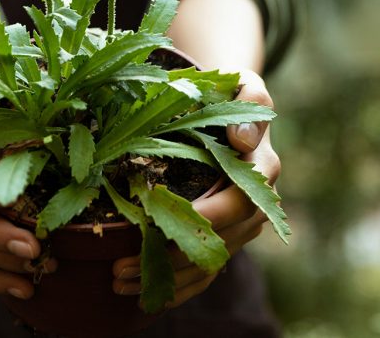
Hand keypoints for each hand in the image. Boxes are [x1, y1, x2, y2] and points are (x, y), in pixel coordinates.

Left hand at [111, 70, 280, 307]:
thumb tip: (243, 139)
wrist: (231, 108)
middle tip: (120, 263)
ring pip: (209, 265)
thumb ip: (252, 99)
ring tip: (118, 280)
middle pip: (219, 244)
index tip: (158, 219)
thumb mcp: (244, 83)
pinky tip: (139, 294)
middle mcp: (255, 205)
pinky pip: (204, 274)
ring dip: (165, 278)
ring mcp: (239, 227)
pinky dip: (174, 288)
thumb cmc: (231, 92)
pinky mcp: (223, 239)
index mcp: (261, 169)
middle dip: (171, 257)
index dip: (204, 217)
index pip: (238, 203)